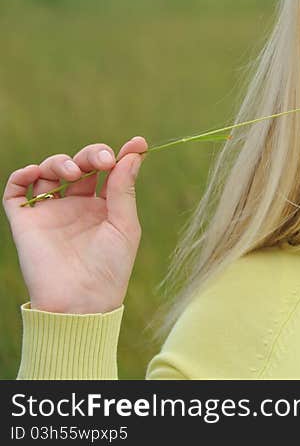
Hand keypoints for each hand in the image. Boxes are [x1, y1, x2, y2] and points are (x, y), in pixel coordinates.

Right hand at [3, 136, 147, 313]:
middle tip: (102, 160)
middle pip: (80, 165)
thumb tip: (134, 152)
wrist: (81, 301)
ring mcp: (50, 212)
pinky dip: (23, 175)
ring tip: (74, 172)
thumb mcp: (125, 225)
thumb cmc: (110, 268)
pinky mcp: (26, 221)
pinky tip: (36, 172)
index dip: (120, 154)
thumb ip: (124, 189)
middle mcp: (76, 205)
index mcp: (104, 206)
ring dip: (60, 161)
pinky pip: (15, 191)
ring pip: (49, 171)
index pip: (109, 171)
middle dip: (91, 154)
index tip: (137, 144)